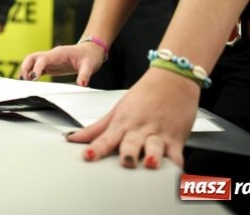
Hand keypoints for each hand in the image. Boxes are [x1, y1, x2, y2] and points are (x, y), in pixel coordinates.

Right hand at [19, 43, 105, 84]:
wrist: (91, 50)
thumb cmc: (90, 55)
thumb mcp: (89, 65)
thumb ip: (85, 74)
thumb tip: (82, 84)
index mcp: (59, 53)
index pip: (42, 59)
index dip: (36, 68)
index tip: (34, 78)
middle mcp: (51, 56)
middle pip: (31, 58)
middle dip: (25, 68)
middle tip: (24, 81)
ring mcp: (50, 60)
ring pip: (31, 62)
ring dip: (26, 71)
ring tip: (24, 83)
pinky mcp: (51, 66)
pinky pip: (37, 69)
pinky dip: (31, 75)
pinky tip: (30, 83)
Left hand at [66, 67, 199, 168]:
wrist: (172, 78)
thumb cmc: (144, 95)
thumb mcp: (117, 111)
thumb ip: (95, 129)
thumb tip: (73, 138)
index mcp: (122, 123)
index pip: (105, 138)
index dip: (97, 149)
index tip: (88, 157)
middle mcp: (138, 130)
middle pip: (130, 143)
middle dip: (127, 153)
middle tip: (125, 162)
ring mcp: (157, 134)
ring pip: (154, 148)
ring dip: (153, 157)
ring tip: (150, 163)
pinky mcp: (176, 139)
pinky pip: (176, 155)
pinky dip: (176, 165)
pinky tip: (174, 171)